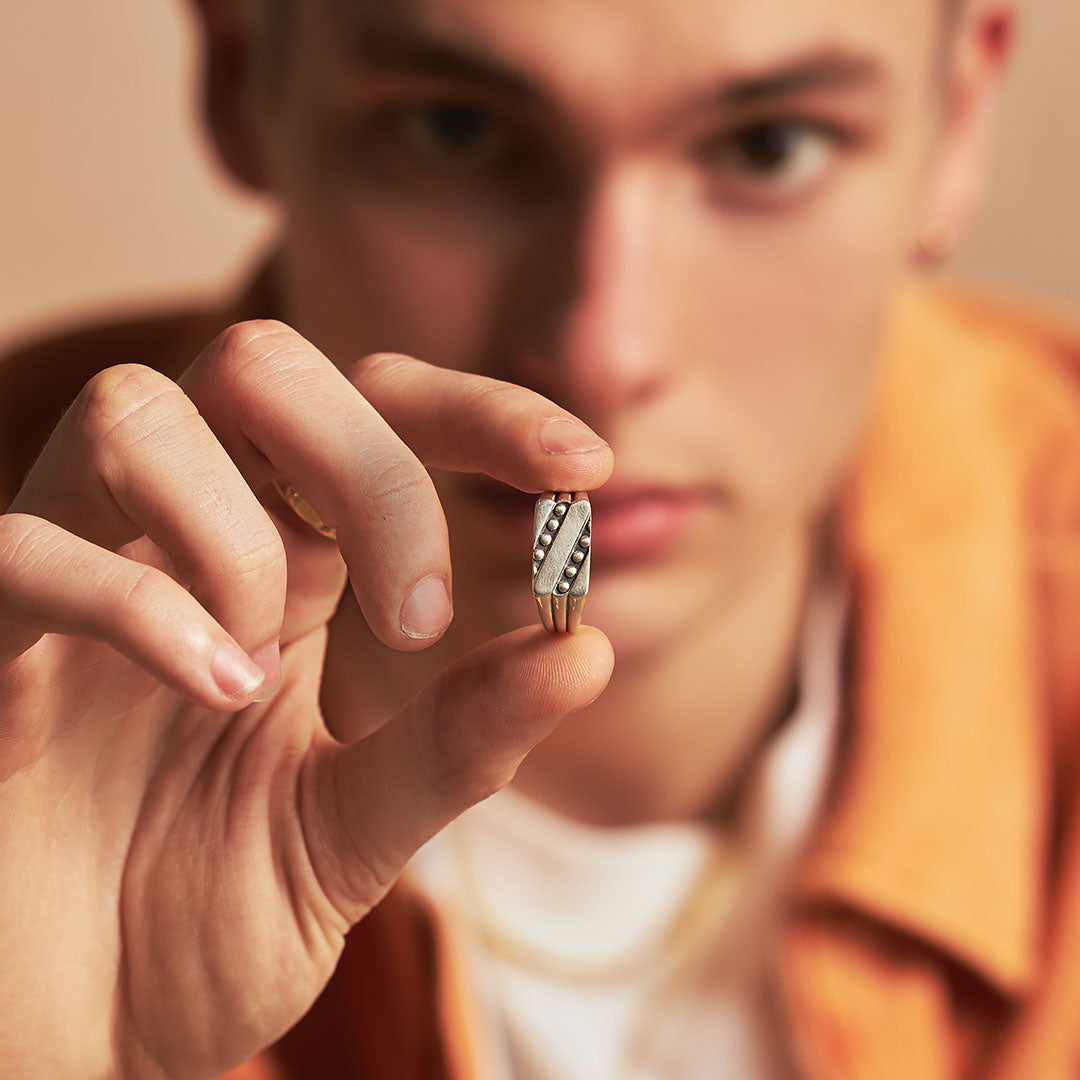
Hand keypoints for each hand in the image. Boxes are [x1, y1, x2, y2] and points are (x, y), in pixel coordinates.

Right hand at [0, 321, 613, 1079]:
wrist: (69, 1035)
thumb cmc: (200, 921)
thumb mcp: (357, 833)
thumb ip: (460, 744)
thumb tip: (588, 650)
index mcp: (282, 562)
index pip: (377, 413)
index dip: (481, 413)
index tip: (583, 467)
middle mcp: (177, 540)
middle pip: (262, 364)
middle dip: (375, 468)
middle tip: (422, 621)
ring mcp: (70, 575)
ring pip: (136, 414)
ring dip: (237, 533)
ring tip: (264, 669)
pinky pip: (26, 552)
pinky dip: (139, 610)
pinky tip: (215, 694)